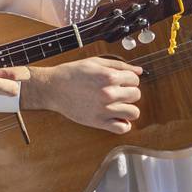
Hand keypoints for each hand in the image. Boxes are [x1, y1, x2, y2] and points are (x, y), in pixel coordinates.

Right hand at [24, 55, 142, 132]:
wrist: (52, 88)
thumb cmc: (71, 74)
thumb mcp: (94, 63)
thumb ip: (119, 65)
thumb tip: (139, 71)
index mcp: (108, 76)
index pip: (135, 80)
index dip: (129, 80)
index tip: (121, 82)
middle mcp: (108, 93)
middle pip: (136, 95)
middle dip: (128, 92)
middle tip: (117, 92)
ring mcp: (104, 109)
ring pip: (134, 112)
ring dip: (128, 108)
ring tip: (118, 105)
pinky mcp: (98, 122)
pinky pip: (122, 128)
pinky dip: (123, 124)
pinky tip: (116, 117)